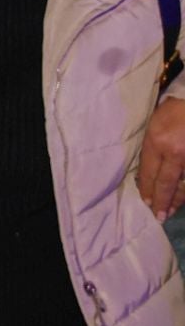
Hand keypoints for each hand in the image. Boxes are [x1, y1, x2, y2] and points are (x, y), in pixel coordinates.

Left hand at [137, 96, 184, 220]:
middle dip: (161, 201)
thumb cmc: (172, 109)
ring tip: (170, 212)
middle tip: (158, 216)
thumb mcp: (154, 125)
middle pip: (165, 183)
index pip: (148, 172)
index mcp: (156, 141)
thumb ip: (151, 147)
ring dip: (177, 200)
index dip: (147, 189)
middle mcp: (174, 152)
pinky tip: (183, 198)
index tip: (146, 201)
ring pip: (183, 185)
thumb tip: (148, 171)